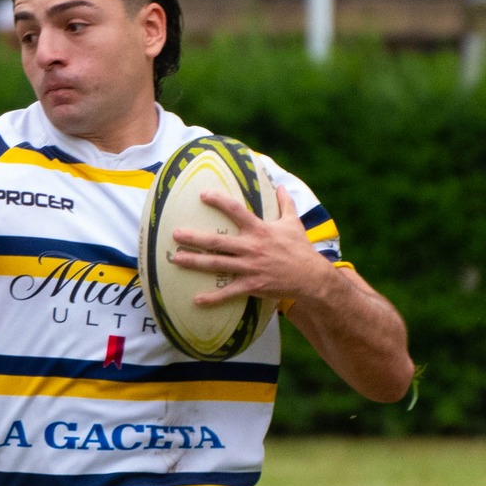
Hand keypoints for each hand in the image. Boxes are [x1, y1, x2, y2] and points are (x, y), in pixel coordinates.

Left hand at [170, 182, 337, 309]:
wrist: (311, 277)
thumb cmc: (300, 249)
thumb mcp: (293, 223)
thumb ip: (285, 203)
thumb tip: (280, 186)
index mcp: (260, 230)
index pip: (236, 211)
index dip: (219, 201)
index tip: (202, 195)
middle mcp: (251, 247)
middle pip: (217, 241)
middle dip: (195, 238)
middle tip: (175, 234)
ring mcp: (250, 267)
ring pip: (217, 264)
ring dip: (194, 262)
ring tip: (175, 259)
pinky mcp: (252, 285)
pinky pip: (229, 292)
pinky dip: (213, 298)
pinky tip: (196, 300)